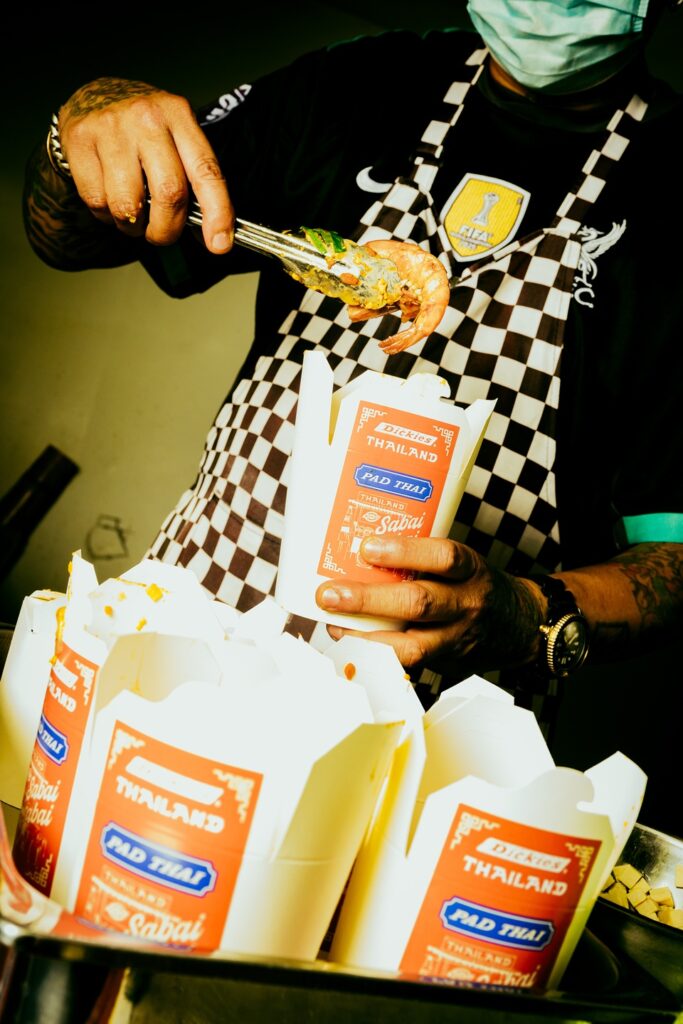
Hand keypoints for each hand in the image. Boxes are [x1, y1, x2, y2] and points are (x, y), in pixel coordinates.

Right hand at [58, 78, 233, 252]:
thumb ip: (194, 180)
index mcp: (179, 115)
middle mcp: (146, 117)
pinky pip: (98, 202)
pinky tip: (110, 199)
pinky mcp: (79, 141)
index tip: (220, 244)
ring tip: (133, 216)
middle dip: (168, 230)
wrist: (92, 97)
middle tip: (162, 234)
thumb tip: (214, 235)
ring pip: (128, 206)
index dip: (217, 212)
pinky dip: (107, 216)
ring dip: (133, 227)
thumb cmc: (142, 129)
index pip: (205, 170)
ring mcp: (110, 128)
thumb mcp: (175, 138)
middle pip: (169, 194)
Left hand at [315, 536, 542, 672]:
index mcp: (471, 570)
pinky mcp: (446, 666)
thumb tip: (357, 545)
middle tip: (329, 593)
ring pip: (411, 646)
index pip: (443, 557)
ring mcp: (456, 640)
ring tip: (334, 625)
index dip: (404, 552)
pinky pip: (407, 667)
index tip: (367, 547)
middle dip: (368, 599)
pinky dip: (375, 659)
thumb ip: (422, 558)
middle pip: (419, 603)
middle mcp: (466, 605)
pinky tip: (349, 647)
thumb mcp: (462, 563)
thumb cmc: (475, 585)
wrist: (519, 626)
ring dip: (365, 637)